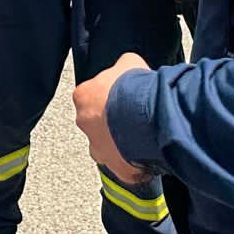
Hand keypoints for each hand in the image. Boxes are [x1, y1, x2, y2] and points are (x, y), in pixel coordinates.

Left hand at [74, 54, 151, 182]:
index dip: (110, 97)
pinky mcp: (117, 169)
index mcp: (83, 97)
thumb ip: (122, 67)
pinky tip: (150, 154)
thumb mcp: (129, 63)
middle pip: (97, 124)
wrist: (147, 117)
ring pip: (109, 148)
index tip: (124, 98)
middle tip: (134, 118)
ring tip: (143, 137)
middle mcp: (85, 124)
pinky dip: (136, 164)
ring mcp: (99, 150)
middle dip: (113, 123)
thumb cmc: (134, 88)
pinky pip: (127, 168)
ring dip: (122, 144)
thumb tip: (126, 68)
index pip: (91, 97)